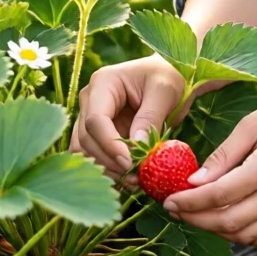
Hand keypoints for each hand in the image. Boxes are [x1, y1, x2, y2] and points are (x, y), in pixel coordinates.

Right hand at [71, 54, 187, 173]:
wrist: (170, 74)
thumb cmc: (169, 75)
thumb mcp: (165, 91)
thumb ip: (150, 117)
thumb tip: (136, 146)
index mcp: (103, 83)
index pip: (95, 120)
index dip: (109, 144)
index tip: (130, 163)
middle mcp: (90, 100)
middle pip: (86, 139)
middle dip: (109, 161)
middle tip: (135, 178)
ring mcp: (91, 117)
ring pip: (85, 151)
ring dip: (106, 169)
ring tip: (134, 181)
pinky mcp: (99, 133)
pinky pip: (94, 156)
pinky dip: (108, 170)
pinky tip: (127, 180)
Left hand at [162, 87, 256, 246]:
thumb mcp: (255, 122)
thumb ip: (224, 155)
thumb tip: (194, 182)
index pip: (221, 195)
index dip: (190, 202)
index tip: (169, 200)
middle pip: (230, 222)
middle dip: (196, 220)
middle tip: (175, 210)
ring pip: (246, 235)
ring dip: (216, 230)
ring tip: (196, 214)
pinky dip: (240, 234)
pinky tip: (224, 219)